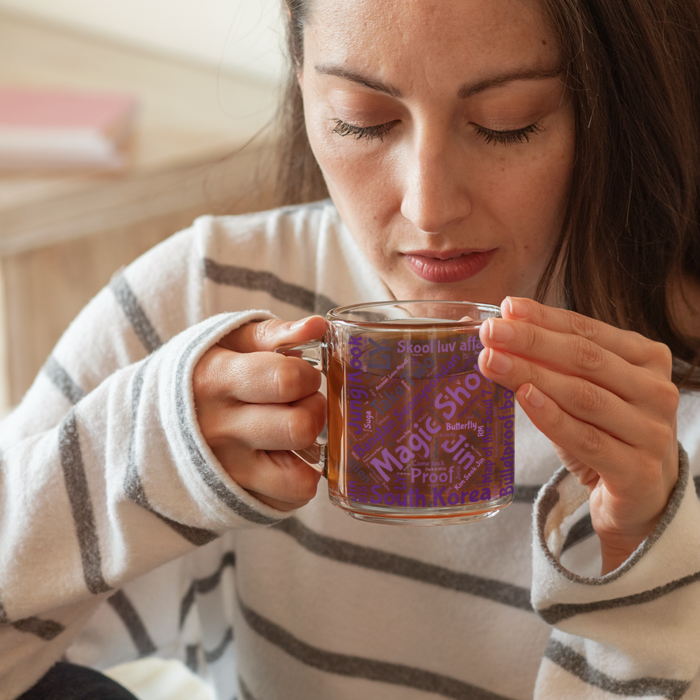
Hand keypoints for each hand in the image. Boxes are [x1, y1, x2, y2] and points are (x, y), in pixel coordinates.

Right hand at [193, 316, 326, 511]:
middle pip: (300, 427)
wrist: (145, 423)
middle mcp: (219, 432)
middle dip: (314, 409)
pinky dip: (299, 478)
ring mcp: (228, 472)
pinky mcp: (239, 500)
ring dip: (310, 451)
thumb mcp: (228, 342)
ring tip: (294, 432)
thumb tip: (319, 325)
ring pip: (300, 476)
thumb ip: (275, 333)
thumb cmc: (202, 374)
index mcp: (216, 381)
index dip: (307, 375)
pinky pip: (292, 498)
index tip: (300, 375)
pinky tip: (284, 457)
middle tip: (300, 403)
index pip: (287, 380)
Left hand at [478, 297, 679, 573]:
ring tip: (492, 361)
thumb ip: (554, 363)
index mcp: (647, 360)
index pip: (588, 331)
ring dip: (531, 374)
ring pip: (583, 396)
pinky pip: (586, 439)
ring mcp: (651, 433)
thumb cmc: (607, 433)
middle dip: (531, 341)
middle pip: (584, 359)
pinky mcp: (637, 471)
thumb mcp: (584, 391)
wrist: (641, 497)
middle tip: (490, 332)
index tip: (506, 307)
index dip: (545, 318)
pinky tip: (523, 396)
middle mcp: (656, 391)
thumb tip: (501, 334)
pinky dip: (552, 416)